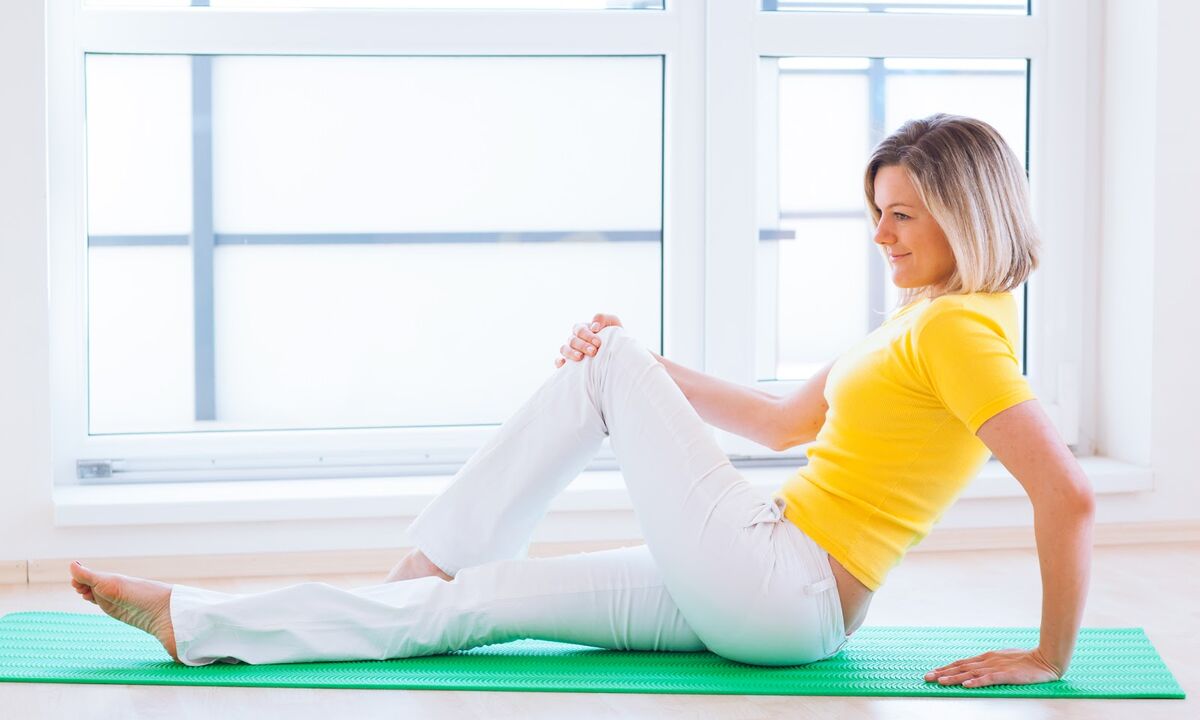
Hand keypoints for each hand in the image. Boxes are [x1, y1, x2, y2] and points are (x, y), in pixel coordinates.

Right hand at [555, 313, 622, 368]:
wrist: (619, 354)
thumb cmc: (615, 337)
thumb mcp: (613, 323)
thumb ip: (603, 318)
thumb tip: (594, 326)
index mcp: (583, 329)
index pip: (580, 330)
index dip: (587, 335)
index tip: (598, 343)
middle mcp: (574, 339)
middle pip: (572, 340)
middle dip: (582, 345)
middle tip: (593, 351)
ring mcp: (570, 351)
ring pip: (564, 349)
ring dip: (570, 353)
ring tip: (580, 357)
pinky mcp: (567, 364)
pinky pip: (558, 361)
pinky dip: (559, 362)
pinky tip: (564, 364)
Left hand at [924, 647, 1062, 687]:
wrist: (1045, 659)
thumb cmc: (1025, 660)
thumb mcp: (1002, 659)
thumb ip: (988, 664)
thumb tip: (975, 669)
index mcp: (986, 657)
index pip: (962, 663)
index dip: (946, 668)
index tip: (933, 673)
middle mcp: (987, 661)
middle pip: (961, 667)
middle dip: (943, 673)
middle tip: (927, 677)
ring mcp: (996, 667)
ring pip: (970, 673)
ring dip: (954, 678)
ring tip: (940, 681)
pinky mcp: (1006, 675)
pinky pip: (988, 679)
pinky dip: (976, 682)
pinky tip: (966, 685)